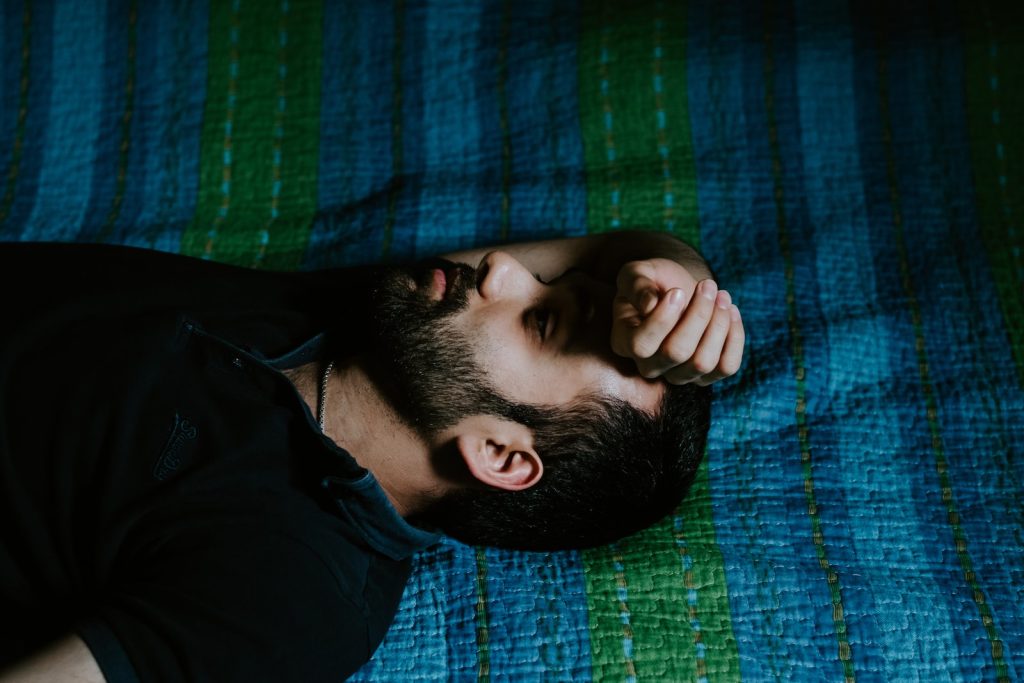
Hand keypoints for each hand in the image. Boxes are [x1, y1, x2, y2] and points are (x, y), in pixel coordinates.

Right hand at [610, 259, 744, 385]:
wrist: (677, 289)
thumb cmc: (653, 281)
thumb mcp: (637, 273)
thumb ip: (636, 285)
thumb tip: (649, 305)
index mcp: (624, 341)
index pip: (641, 345)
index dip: (662, 320)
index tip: (677, 291)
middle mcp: (648, 365)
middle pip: (677, 353)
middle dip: (698, 315)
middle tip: (708, 285)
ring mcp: (677, 374)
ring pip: (702, 363)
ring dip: (718, 324)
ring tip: (722, 295)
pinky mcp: (705, 375)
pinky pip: (726, 367)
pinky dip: (735, 338)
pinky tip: (731, 311)